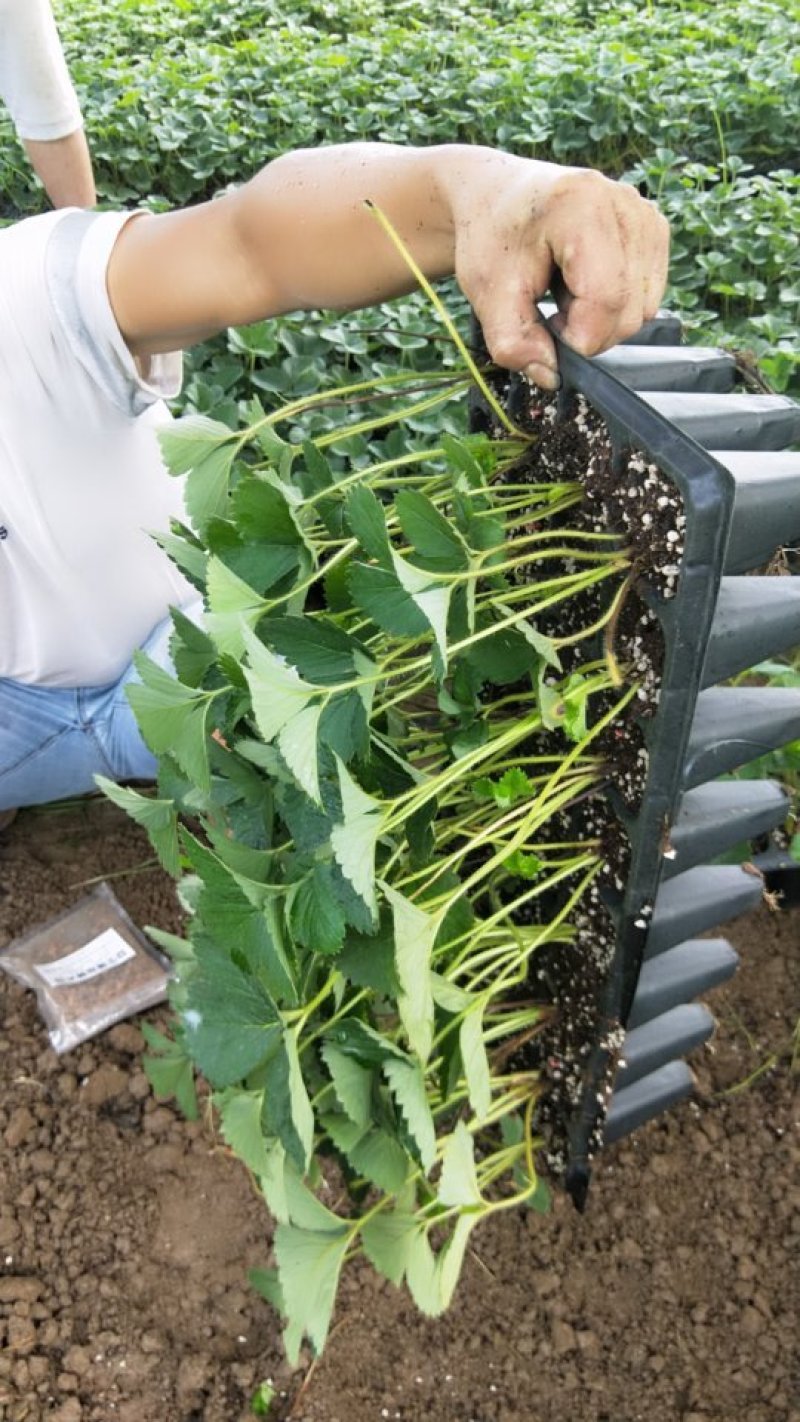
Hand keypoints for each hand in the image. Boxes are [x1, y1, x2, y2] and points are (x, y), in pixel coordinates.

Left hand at [446, 157, 669, 388]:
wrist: (497, 197)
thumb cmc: (491, 238)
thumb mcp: (487, 293)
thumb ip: (514, 341)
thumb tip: (551, 376)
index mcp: (581, 206)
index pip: (606, 299)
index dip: (579, 336)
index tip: (549, 327)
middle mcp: (624, 202)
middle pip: (631, 310)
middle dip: (590, 329)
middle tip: (552, 310)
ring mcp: (645, 213)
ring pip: (644, 308)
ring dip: (603, 317)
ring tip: (567, 290)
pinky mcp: (654, 227)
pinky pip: (649, 295)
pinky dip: (617, 303)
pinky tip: (586, 282)